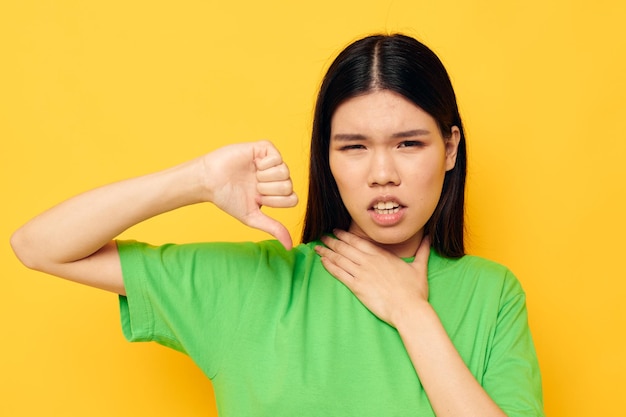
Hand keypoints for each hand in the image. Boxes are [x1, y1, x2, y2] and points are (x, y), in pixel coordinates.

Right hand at [203, 141, 297, 248]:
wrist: (210, 182)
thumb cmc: (228, 199)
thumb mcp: (252, 217)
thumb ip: (273, 228)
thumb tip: (290, 246)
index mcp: (275, 192)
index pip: (292, 199)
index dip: (275, 202)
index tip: (258, 199)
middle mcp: (275, 177)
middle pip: (289, 186)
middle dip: (268, 190)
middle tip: (254, 187)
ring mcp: (271, 162)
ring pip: (285, 172)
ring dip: (265, 178)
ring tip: (253, 176)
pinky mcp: (264, 148)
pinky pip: (277, 157)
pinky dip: (264, 165)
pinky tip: (253, 165)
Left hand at [315, 230, 430, 326]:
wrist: (408, 309)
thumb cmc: (415, 291)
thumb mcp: (419, 267)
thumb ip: (423, 250)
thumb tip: (429, 237)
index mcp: (382, 255)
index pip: (359, 241)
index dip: (346, 235)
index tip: (337, 231)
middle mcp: (369, 261)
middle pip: (346, 247)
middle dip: (333, 241)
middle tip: (323, 237)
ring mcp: (362, 273)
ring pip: (340, 259)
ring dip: (327, 252)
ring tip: (318, 247)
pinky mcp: (357, 287)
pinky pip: (339, 274)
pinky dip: (330, 266)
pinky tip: (322, 261)